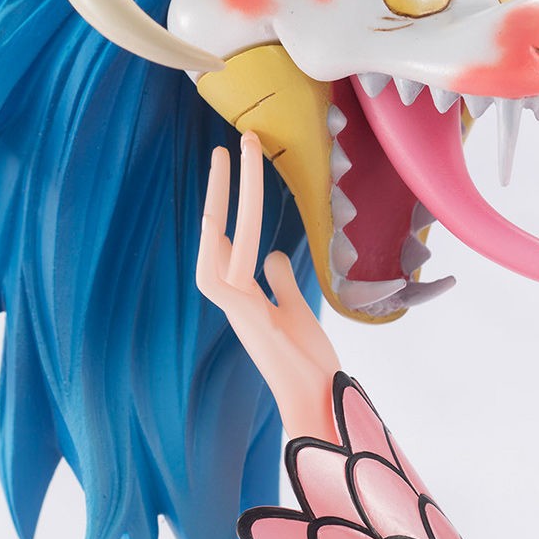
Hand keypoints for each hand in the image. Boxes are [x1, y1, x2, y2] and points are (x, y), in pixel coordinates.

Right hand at [197, 132, 340, 441]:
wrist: (316, 399)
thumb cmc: (306, 361)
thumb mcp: (296, 309)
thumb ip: (280, 282)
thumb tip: (271, 254)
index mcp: (241, 289)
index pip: (228, 231)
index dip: (232, 195)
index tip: (237, 159)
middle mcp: (229, 292)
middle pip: (222, 225)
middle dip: (232, 182)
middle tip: (245, 139)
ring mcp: (232, 302)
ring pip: (224, 234)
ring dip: (236, 190)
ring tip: (244, 151)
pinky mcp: (242, 313)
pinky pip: (226, 263)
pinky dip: (230, 228)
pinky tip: (236, 190)